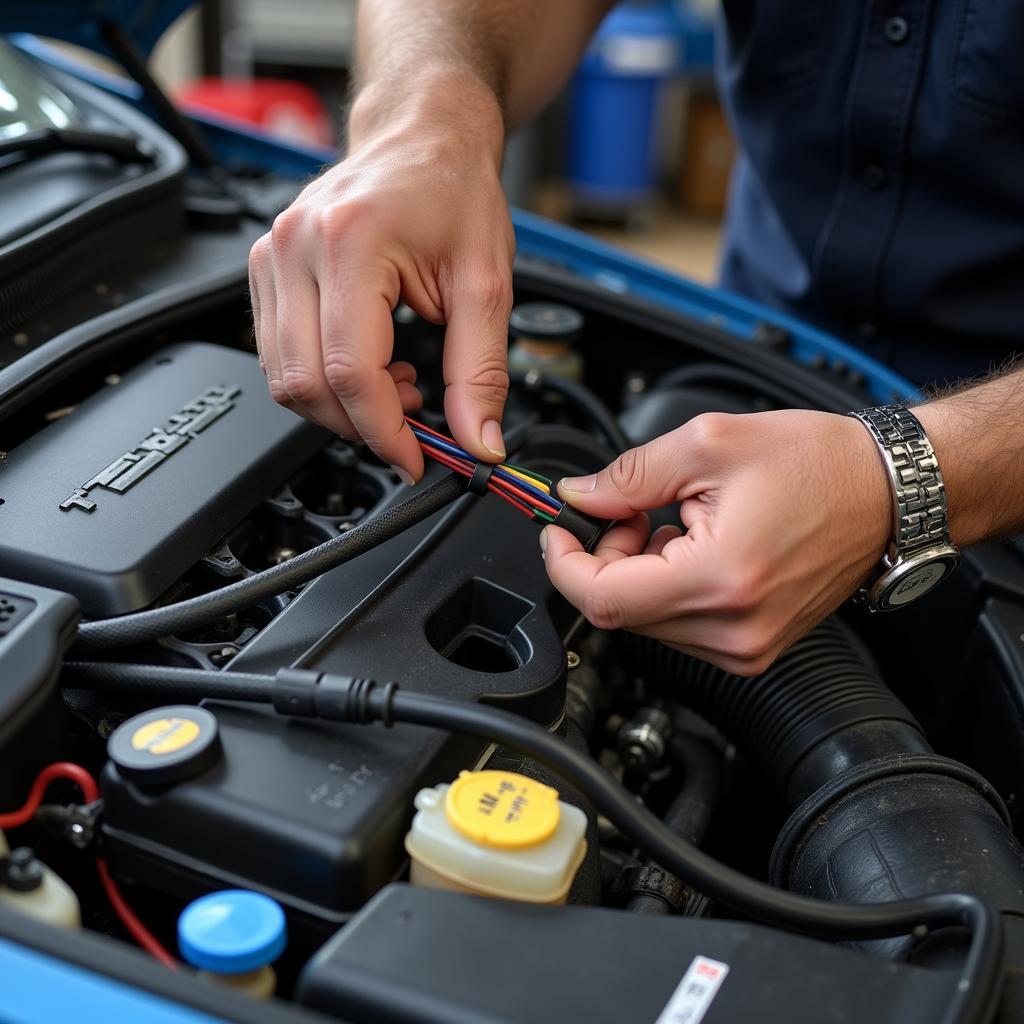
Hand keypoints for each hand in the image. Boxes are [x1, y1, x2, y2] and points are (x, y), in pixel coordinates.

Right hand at [248, 75, 513, 481]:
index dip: (384, 432)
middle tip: (413, 425)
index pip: (350, 371)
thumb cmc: (454, 192)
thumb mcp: (486, 284)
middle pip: (305, 383)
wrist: (423, 138)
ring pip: (283, 377)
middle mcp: (295, 246)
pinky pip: (278, 353)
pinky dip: (323, 380)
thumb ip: (480, 371)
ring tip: (397, 386)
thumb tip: (477, 441)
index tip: (417, 459)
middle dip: (361, 426)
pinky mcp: (265, 268)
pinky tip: (369, 366)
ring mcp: (272, 254)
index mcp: (351, 242)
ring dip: (340, 406)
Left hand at [542, 411, 891, 674]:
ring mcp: (746, 646)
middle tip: (631, 510)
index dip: (564, 563)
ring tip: (672, 522)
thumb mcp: (708, 445)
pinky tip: (692, 547)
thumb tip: (578, 496)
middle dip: (605, 558)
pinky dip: (666, 586)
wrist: (885, 492)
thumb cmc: (818, 464)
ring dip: (637, 571)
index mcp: (720, 579)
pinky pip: (679, 625)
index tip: (558, 531)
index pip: (602, 599)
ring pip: (646, 620)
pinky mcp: (753, 646)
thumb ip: (629, 475)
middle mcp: (734, 628)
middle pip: (620, 611)